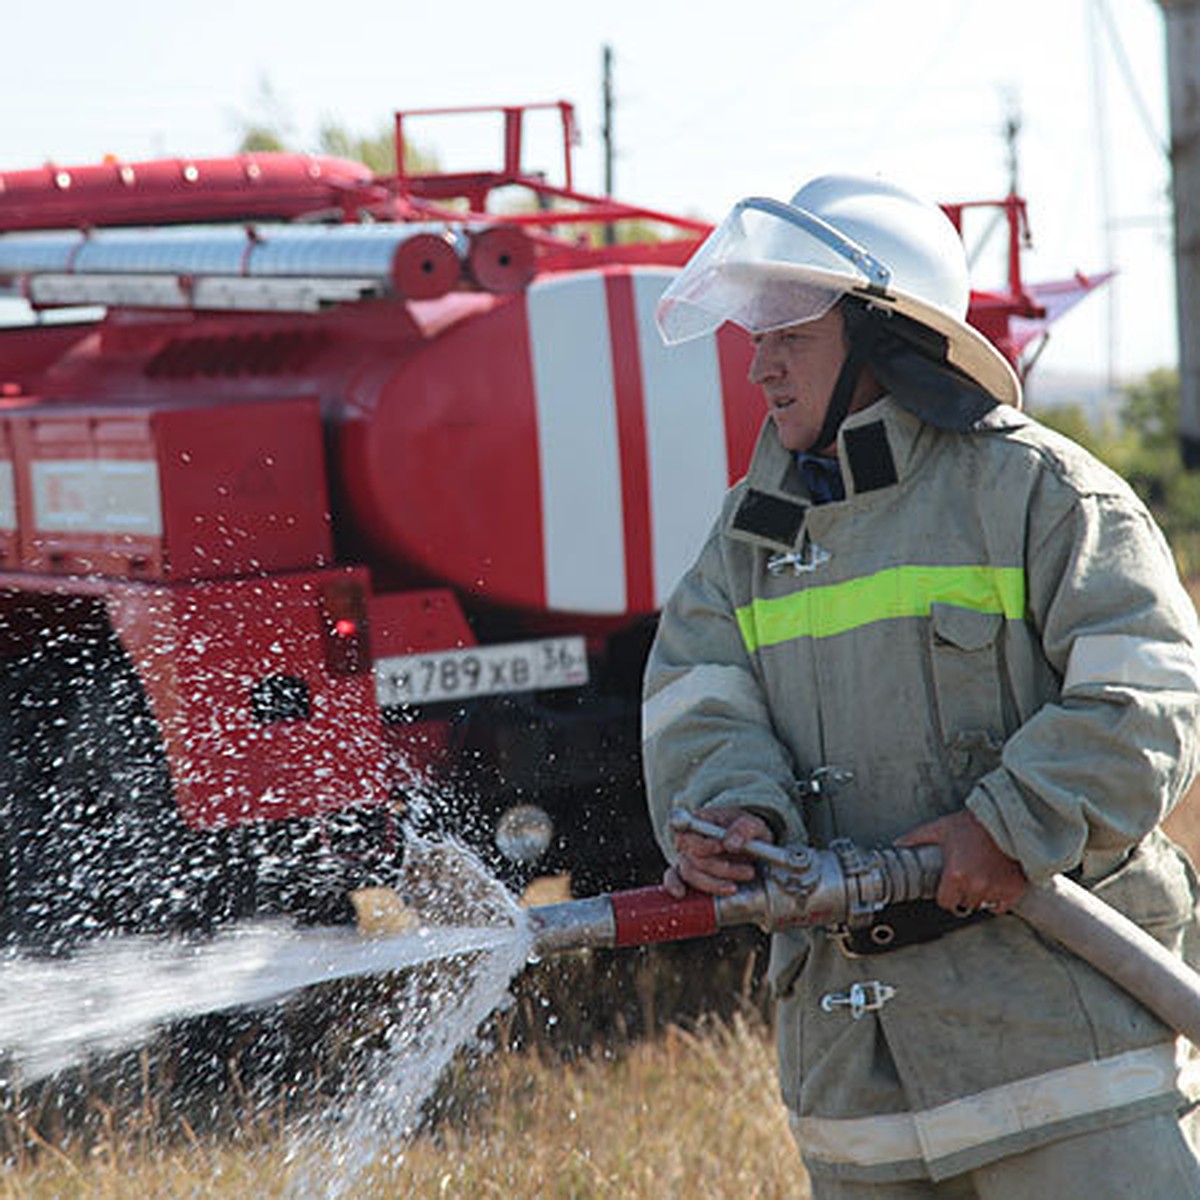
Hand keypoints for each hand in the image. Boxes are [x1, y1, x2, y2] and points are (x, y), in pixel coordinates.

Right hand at [663, 806, 773, 898]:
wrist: (752, 852)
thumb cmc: (748, 835)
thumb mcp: (754, 826)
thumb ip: (745, 829)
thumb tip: (729, 844)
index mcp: (702, 820)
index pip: (690, 827)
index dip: (703, 841)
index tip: (720, 847)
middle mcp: (689, 838)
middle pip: (695, 855)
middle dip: (720, 868)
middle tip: (749, 872)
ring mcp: (686, 857)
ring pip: (689, 872)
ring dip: (713, 883)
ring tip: (735, 887)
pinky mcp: (686, 875)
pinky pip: (673, 879)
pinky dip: (674, 885)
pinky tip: (681, 893)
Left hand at [895, 810, 1026, 915]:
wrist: (1004, 819)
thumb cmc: (972, 823)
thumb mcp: (939, 829)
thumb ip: (916, 839)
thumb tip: (898, 845)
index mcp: (956, 875)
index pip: (946, 902)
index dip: (944, 896)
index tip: (947, 889)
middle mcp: (976, 886)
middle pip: (964, 904)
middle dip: (962, 894)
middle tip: (965, 878)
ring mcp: (996, 889)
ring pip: (982, 905)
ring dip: (979, 896)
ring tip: (979, 877)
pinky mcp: (1014, 889)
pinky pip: (1001, 906)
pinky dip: (997, 899)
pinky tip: (994, 883)